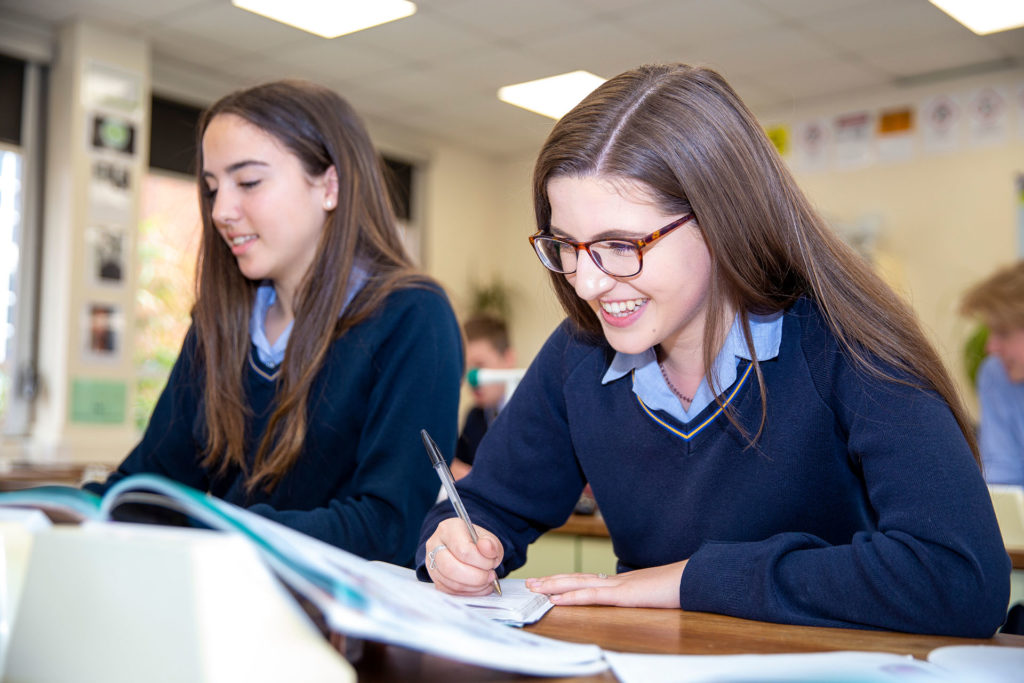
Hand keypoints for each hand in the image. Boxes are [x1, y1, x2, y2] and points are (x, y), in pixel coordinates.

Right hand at [425, 517, 503, 595]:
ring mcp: (431, 563)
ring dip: (473, 587)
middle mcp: (435, 544)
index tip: (493, 563)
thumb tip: (487, 548)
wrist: (466, 546)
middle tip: (490, 576)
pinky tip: (479, 587)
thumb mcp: (488, 538)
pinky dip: (468, 593)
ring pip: (450, 583)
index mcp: (449, 529)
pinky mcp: (434, 578)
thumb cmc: (476, 542)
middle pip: (451, 568)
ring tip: (486, 581)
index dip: (482, 561)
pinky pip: (449, 591)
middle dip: (476, 577)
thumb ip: (491, 544)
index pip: (463, 550)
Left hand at [524, 560, 686, 607]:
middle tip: (530, 582)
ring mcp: (618, 585)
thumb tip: (632, 600)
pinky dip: (572, 597)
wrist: (693, 579)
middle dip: (552, 580)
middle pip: (576, 579)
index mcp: (621, 582)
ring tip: (535, 588)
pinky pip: (592, 596)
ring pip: (578, 584)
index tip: (549, 583)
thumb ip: (638, 597)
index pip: (587, 580)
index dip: (566, 581)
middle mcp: (615, 580)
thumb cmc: (677, 588)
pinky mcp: (623, 594)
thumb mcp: (652, 595)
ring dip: (554, 586)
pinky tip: (557, 599)